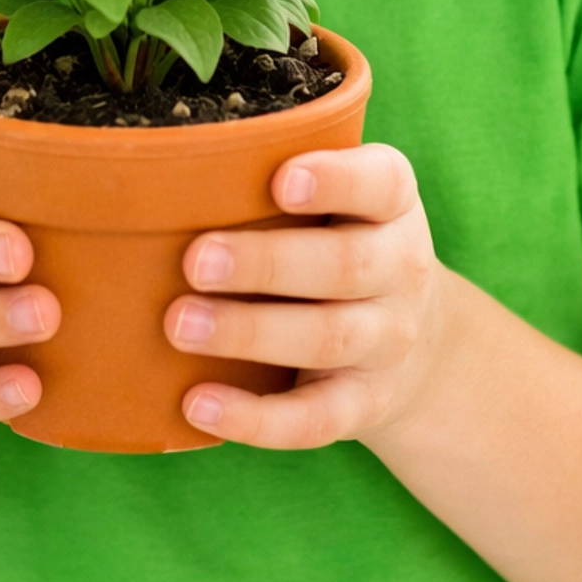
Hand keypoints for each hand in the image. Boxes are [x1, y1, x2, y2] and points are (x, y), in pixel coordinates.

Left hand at [164, 143, 441, 447]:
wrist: (422, 347)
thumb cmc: (341, 243)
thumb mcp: (342, 201)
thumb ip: (275, 175)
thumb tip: (160, 162)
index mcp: (392, 204)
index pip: (380, 184)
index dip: (335, 180)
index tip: (280, 180)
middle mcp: (401, 269)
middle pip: (344, 265)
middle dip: (267, 264)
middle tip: (195, 260)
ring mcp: (387, 342)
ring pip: (326, 338)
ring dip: (250, 333)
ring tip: (180, 325)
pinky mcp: (364, 405)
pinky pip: (315, 419)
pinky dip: (256, 418)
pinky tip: (197, 404)